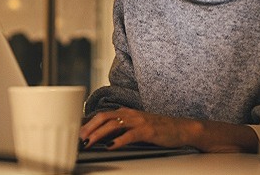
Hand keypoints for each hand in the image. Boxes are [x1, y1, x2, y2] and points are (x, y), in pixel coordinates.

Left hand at [79, 107, 193, 150]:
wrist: (182, 128)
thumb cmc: (159, 129)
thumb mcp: (137, 126)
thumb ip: (122, 129)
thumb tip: (104, 138)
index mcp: (126, 112)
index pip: (102, 115)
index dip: (88, 123)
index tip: (77, 132)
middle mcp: (130, 114)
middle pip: (104, 117)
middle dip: (89, 127)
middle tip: (79, 138)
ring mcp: (139, 121)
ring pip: (113, 125)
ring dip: (98, 134)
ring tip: (89, 142)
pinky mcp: (147, 130)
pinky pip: (130, 135)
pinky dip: (119, 140)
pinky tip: (111, 146)